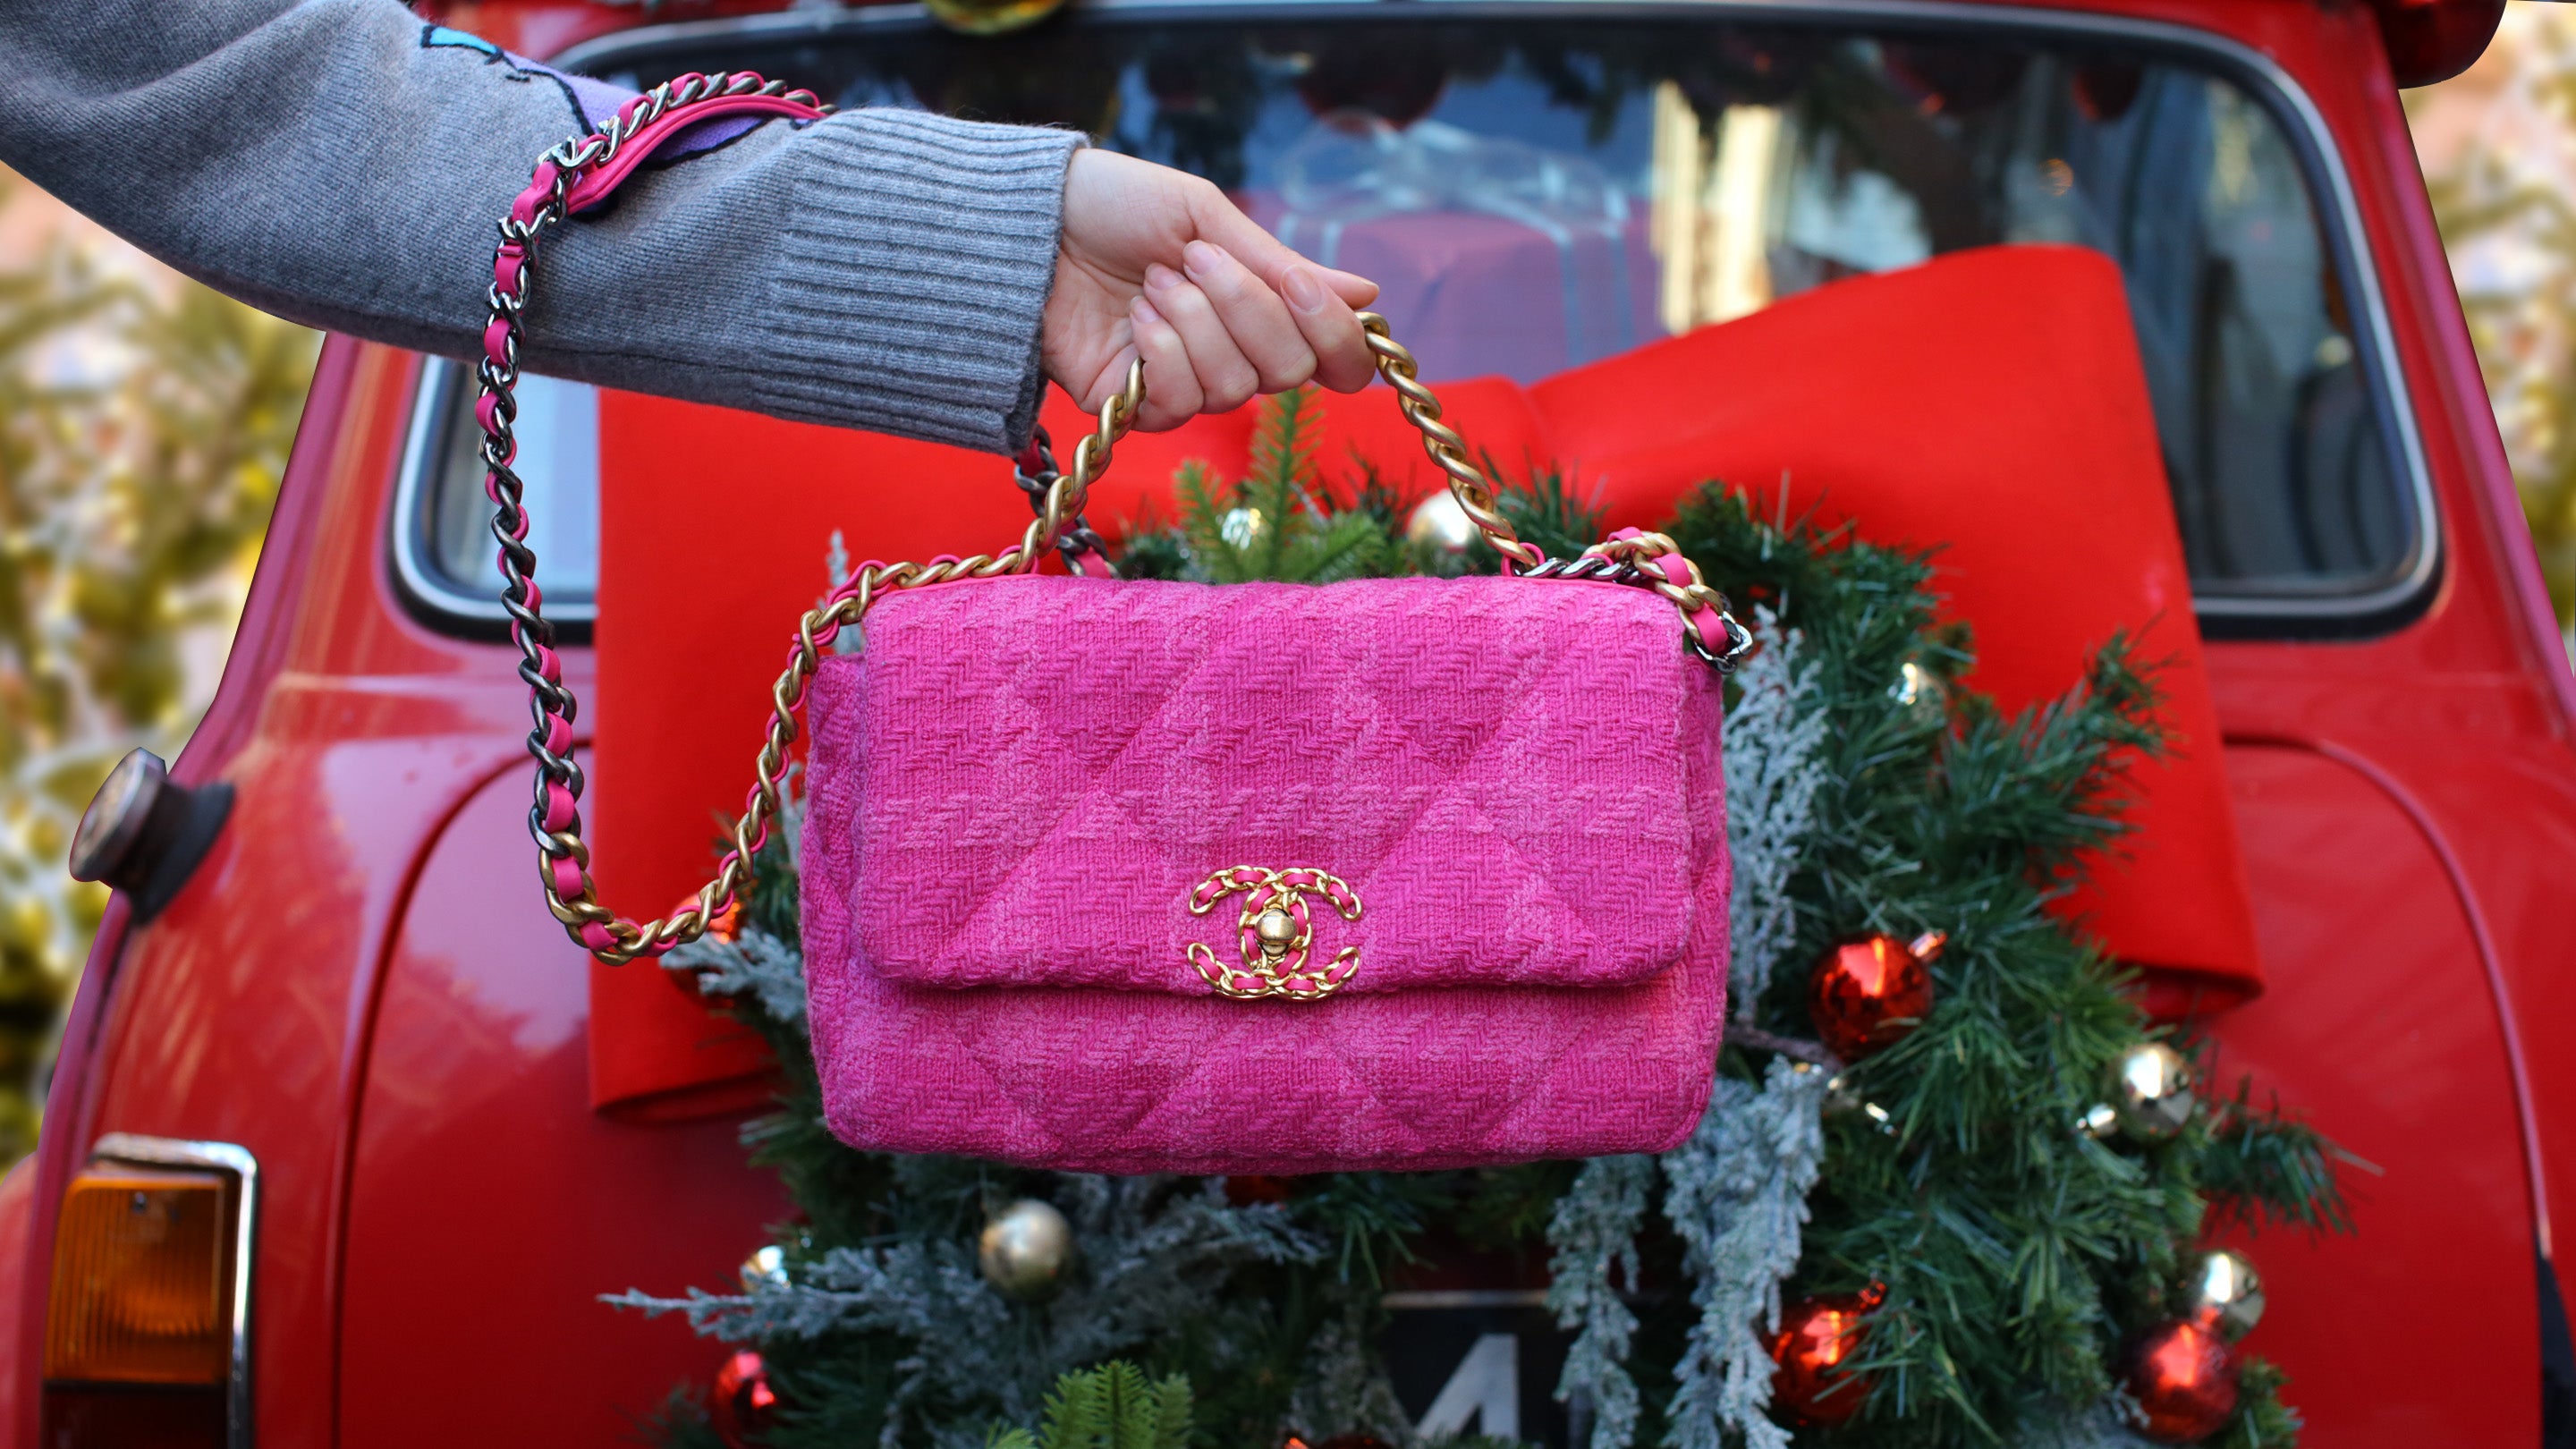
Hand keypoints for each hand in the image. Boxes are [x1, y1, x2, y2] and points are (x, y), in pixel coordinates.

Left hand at [1045, 148, 1381, 431]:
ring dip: (1194, 324)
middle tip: (1193, 261)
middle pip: (1290, 373)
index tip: (1299, 284)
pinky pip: (1183, 405)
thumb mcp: (1205, 217)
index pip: (1333, 356)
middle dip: (1248, 311)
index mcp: (1258, 304)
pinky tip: (1135, 320)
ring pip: (1235, 389)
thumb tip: (1367, 296)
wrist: (1027, 222)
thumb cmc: (1115, 206)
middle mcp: (1232, 352)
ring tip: (1151, 284)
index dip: (1334, 333)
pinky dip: (1163, 354)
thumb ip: (1280, 264)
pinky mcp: (1138, 407)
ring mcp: (1186, 382)